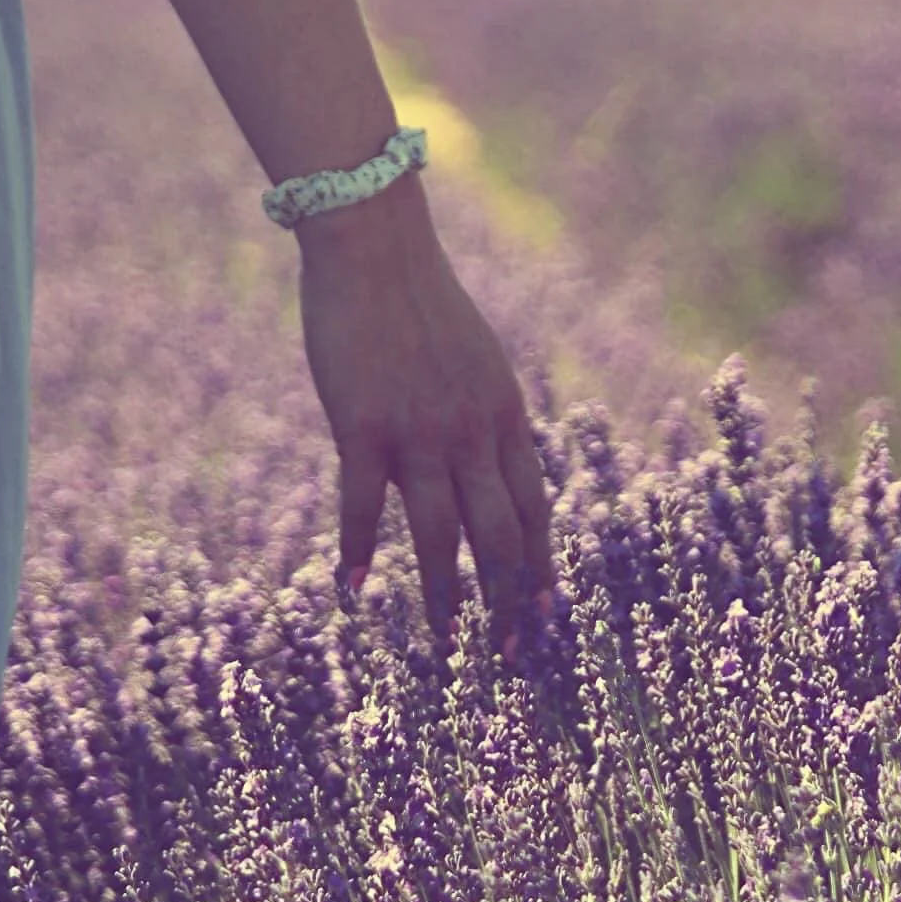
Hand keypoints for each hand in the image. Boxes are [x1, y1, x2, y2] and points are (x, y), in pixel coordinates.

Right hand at [298, 203, 554, 658]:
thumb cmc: (420, 302)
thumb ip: (488, 418)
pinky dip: (357, 552)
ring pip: (441, 536)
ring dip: (446, 598)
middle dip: (511, 603)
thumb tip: (497, 469)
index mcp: (505, 416)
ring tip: (445, 646)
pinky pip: (363, 506)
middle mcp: (472, 431)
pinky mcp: (362, 425)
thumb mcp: (478, 362)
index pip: (537, 510)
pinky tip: (350, 591)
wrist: (373, 245)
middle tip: (510, 656)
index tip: (550, 619)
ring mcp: (418, 431)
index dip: (545, 569)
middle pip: (502, 537)